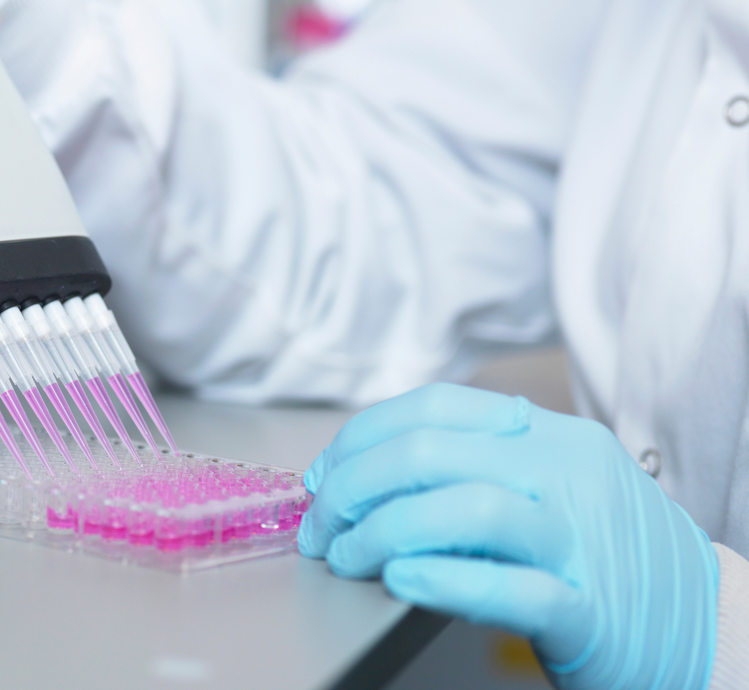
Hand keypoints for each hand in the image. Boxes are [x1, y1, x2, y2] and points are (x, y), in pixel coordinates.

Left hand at [298, 383, 718, 689]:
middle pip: (434, 453)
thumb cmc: (600, 553)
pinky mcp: (591, 612)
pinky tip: (402, 579)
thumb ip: (471, 468)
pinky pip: (514, 587)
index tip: (323, 477)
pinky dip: (447, 580)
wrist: (706, 620)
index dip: (362, 439)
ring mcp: (581, 541)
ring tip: (348, 558)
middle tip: (322, 527)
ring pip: (469, 509)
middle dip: (354, 487)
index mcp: (547, 436)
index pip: (434, 409)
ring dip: (384, 532)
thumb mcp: (546, 487)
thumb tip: (359, 472)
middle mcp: (565, 475)